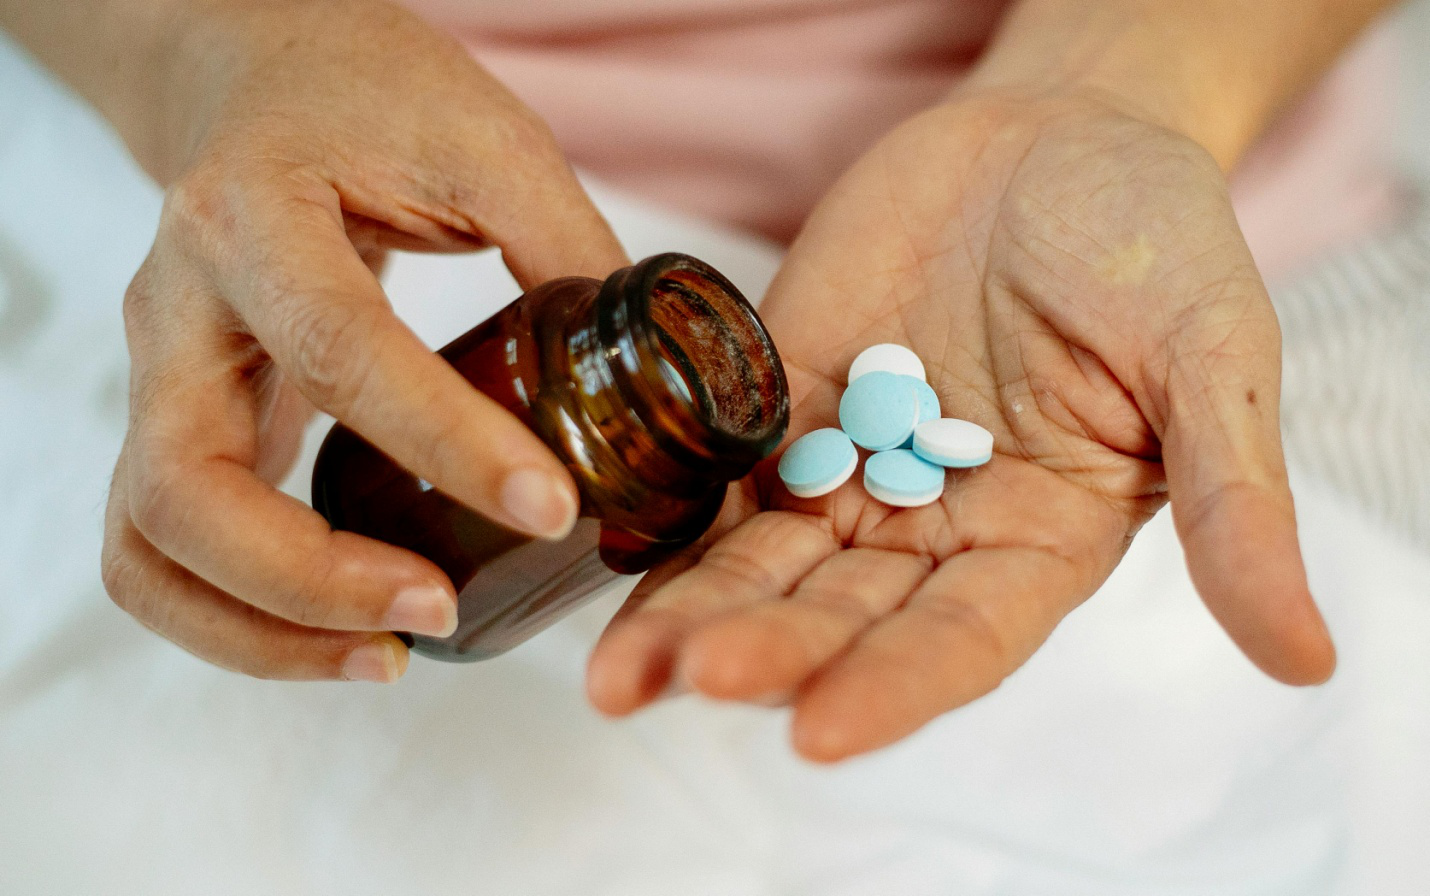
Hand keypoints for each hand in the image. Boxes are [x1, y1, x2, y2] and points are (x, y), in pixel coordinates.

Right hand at [100, 0, 626, 681]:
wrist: (258, 79)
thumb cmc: (366, 95)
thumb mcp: (485, 141)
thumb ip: (568, 250)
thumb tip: (662, 382)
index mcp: (254, 219)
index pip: (341, 352)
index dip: (449, 445)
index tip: (553, 509)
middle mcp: (176, 308)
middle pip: (185, 490)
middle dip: (311, 582)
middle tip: (439, 613)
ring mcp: (160, 376)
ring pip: (150, 547)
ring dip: (258, 630)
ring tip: (389, 656)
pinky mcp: (179, 422)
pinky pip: (166, 552)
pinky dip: (241, 618)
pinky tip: (349, 626)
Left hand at [586, 90, 1334, 760]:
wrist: (1055, 131)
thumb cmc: (1155, 237)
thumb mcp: (1214, 358)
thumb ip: (1236, 502)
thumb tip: (1305, 655)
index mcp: (1038, 539)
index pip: (960, 642)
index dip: (893, 688)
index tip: (817, 729)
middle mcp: (933, 525)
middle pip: (838, 614)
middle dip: (762, 651)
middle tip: (682, 682)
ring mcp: (852, 463)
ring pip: (763, 560)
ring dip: (690, 614)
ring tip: (615, 670)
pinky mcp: (786, 397)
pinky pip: (719, 467)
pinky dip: (667, 511)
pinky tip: (606, 544)